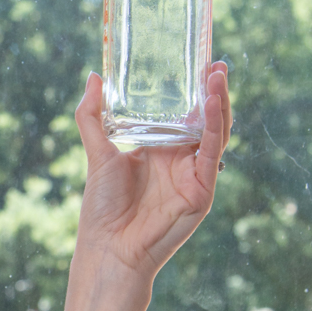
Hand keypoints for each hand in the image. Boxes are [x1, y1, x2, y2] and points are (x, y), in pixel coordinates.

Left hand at [72, 63, 231, 284]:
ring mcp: (194, 176)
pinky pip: (211, 154)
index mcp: (160, 152)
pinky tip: (212, 104)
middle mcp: (181, 162)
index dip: (193, 91)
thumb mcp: (97, 153)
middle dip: (213, 91)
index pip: (184, 115)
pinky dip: (213, 127)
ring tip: (217, 74)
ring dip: (219, 103)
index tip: (198, 62)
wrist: (108, 247)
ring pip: (215, 133)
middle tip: (215, 62)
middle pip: (205, 120)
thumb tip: (92, 76)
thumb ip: (92, 115)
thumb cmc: (102, 208)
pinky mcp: (201, 191)